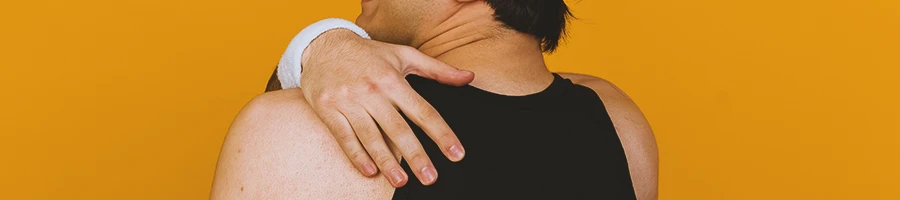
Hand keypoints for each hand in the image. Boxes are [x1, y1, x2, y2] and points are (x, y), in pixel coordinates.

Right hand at [299, 29, 474, 186]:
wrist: (323, 44)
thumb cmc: (369, 53)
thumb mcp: (404, 55)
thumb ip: (437, 70)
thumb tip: (468, 77)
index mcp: (392, 79)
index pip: (423, 111)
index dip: (441, 134)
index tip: (456, 153)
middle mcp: (371, 92)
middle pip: (397, 129)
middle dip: (416, 156)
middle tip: (430, 177)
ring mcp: (348, 102)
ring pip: (371, 137)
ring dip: (387, 161)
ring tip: (401, 181)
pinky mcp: (328, 110)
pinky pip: (344, 137)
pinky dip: (357, 155)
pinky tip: (370, 171)